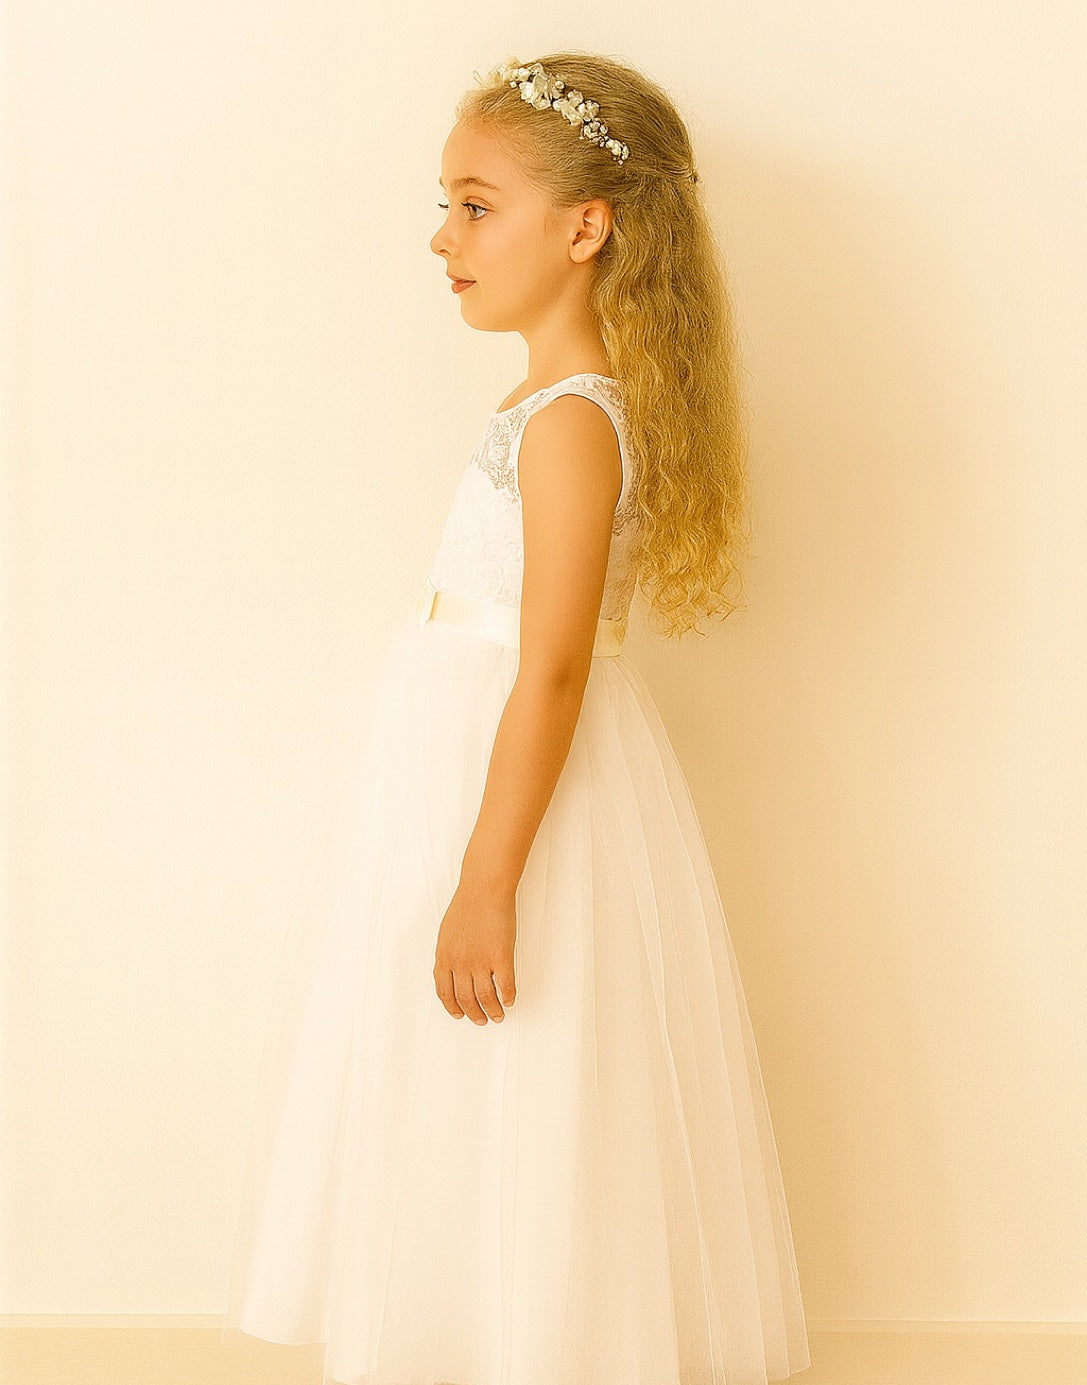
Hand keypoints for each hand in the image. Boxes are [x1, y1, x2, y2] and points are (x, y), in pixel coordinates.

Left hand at [433, 877, 516, 1024]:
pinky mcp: (501, 956)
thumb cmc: (467, 906)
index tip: (461, 1015)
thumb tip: (452, 971)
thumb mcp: (447, 933)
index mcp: (444, 957)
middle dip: (474, 1014)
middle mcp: (460, 963)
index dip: (453, 1008)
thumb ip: (449, 954)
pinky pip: (506, 985)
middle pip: (465, 1000)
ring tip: (498, 1015)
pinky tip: (510, 1000)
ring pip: (486, 998)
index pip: (445, 993)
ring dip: (492, 1011)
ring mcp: (480, 961)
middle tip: (482, 1020)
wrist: (484, 889)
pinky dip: (508, 996)